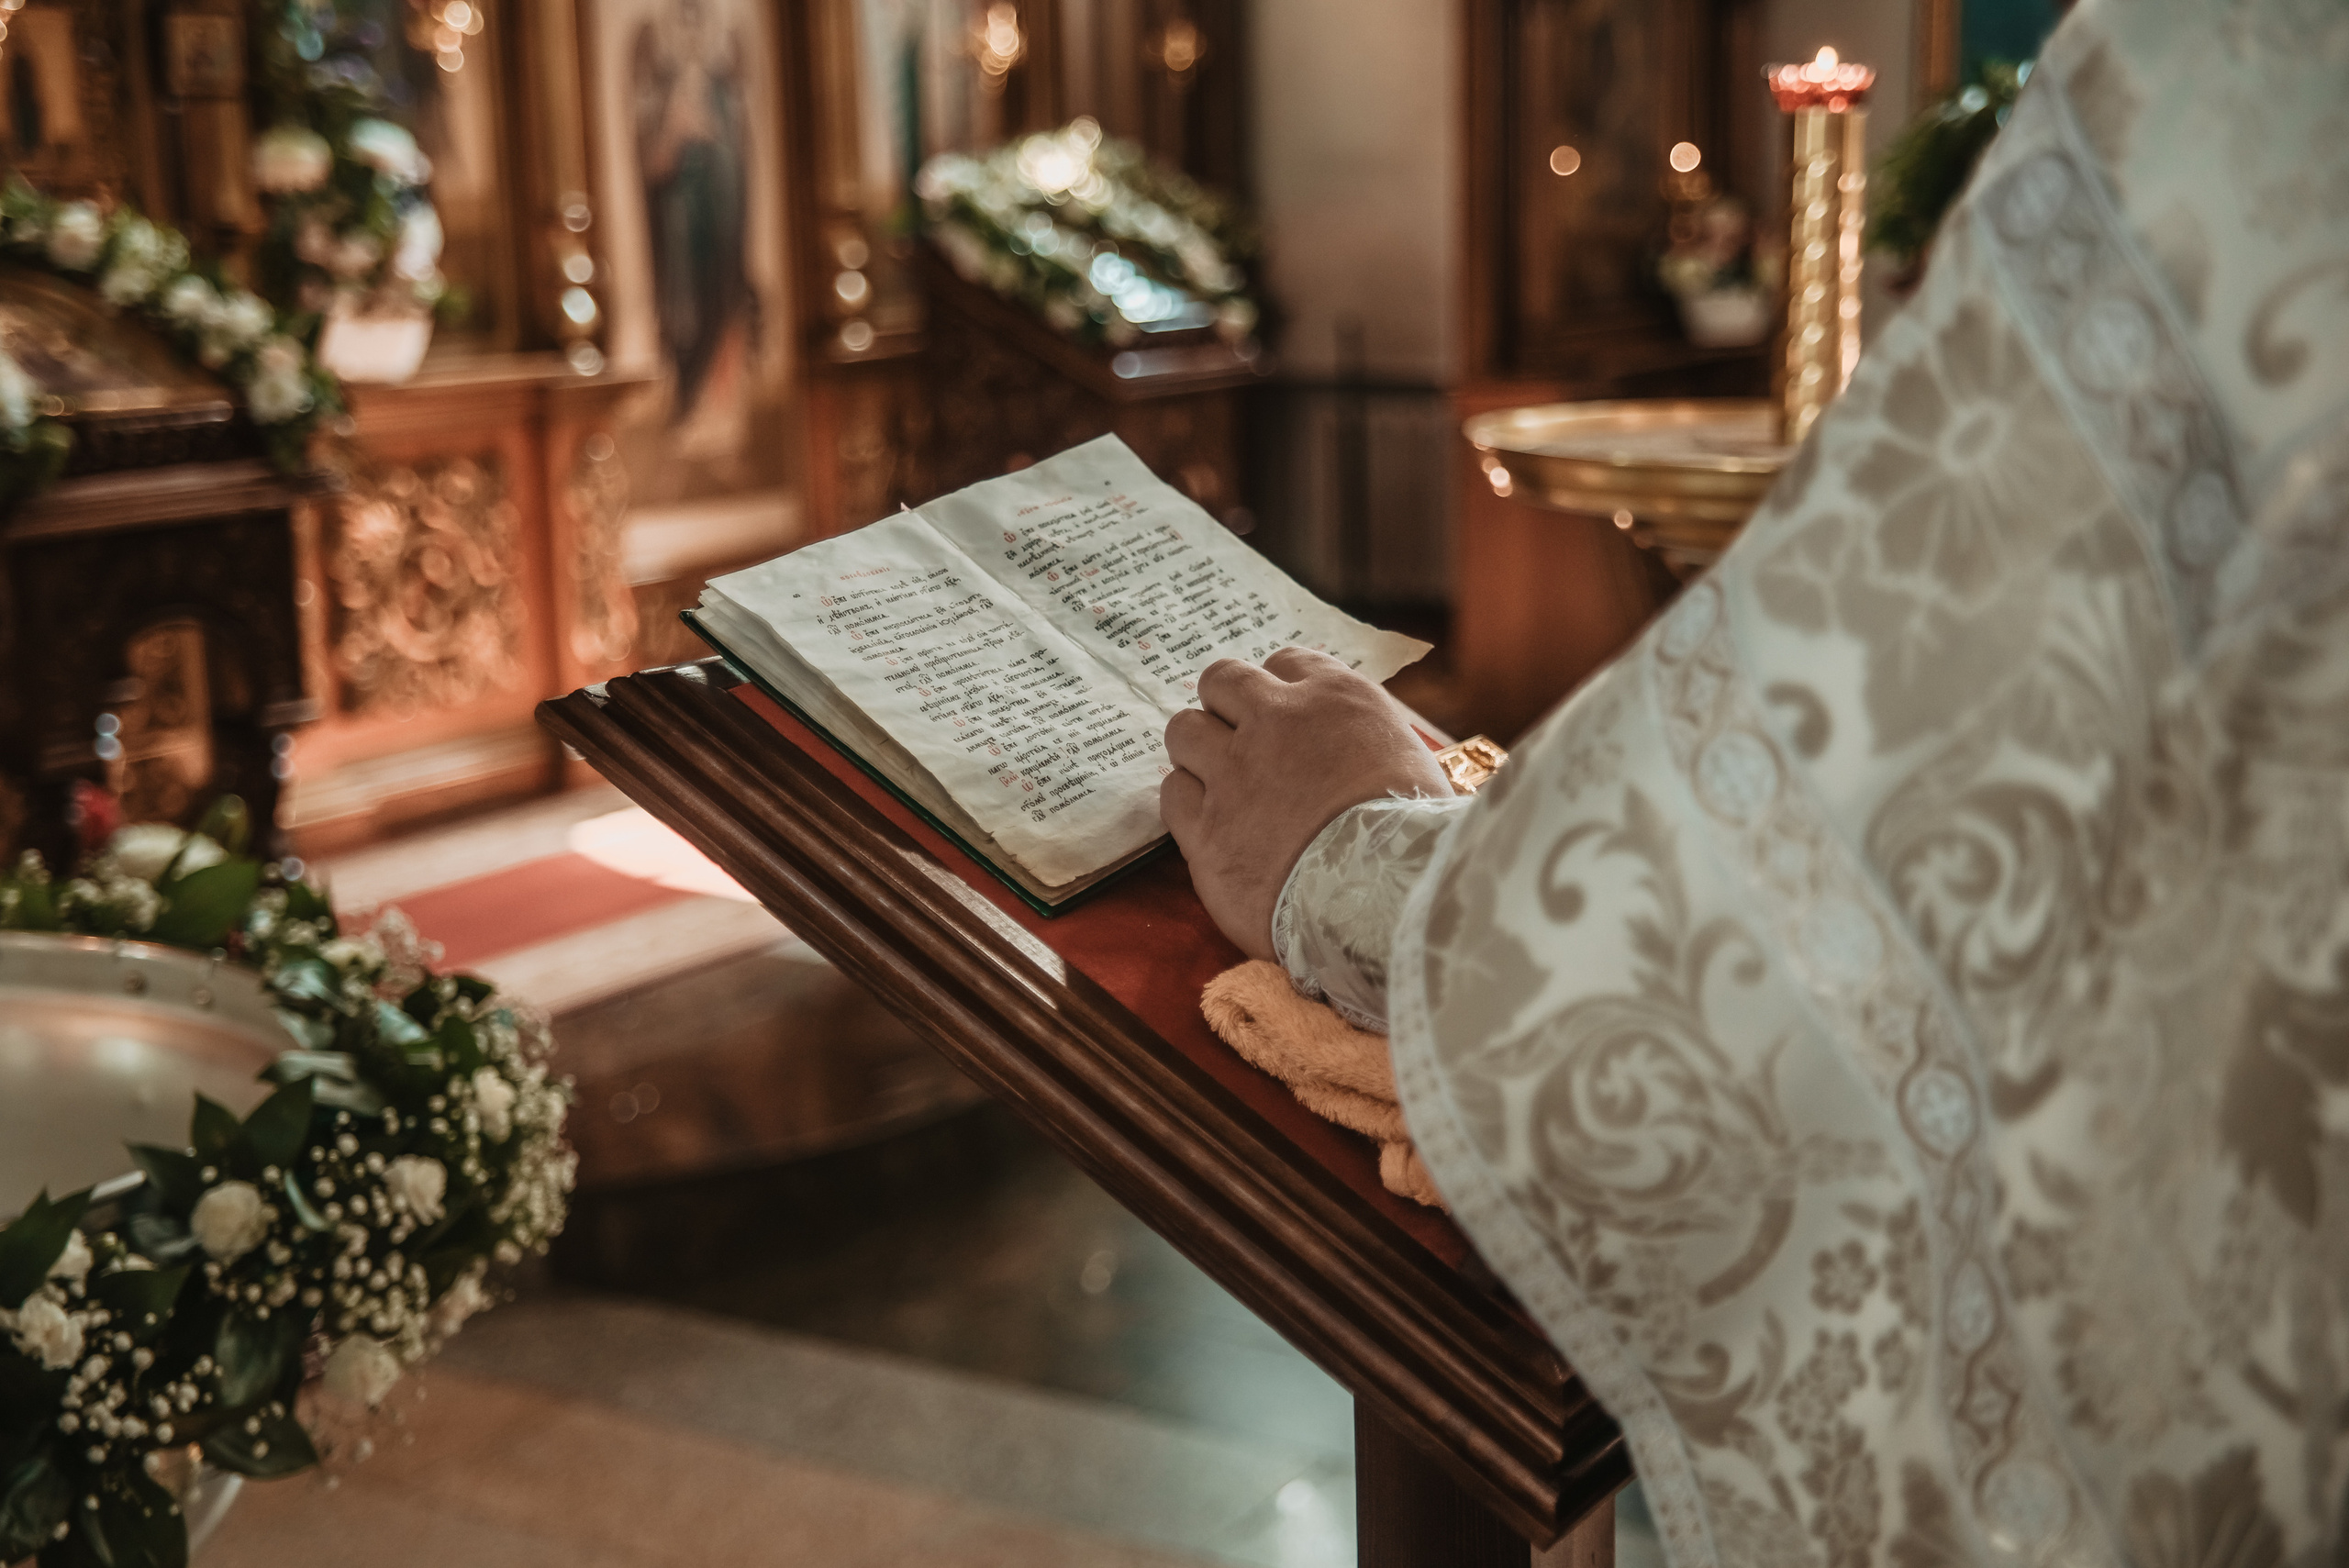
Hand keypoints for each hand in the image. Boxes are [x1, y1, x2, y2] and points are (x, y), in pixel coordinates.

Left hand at [1159, 647, 1449, 959]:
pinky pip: (1172, 794)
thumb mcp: (1417, 764)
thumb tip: (1366, 756)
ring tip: (1221, 785)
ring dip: (1199, 752)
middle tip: (1242, 746)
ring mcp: (1234, 772)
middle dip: (1226, 708)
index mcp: (1336, 697)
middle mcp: (1277, 720)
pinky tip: (1212, 826)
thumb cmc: (1420, 835)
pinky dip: (1188, 804)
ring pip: (1184, 731)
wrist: (1389, 896)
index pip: (1286, 663)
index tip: (1287, 720)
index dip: (1282, 693)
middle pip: (1221, 681)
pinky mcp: (1206, 829)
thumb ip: (1374, 744)